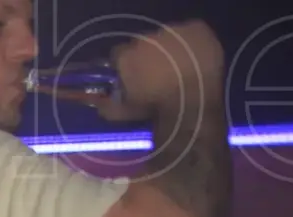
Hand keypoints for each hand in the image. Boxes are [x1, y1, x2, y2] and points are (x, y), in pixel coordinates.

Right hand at [96, 19, 225, 122]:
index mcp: (126, 57)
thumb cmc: (156, 106)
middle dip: (147, 56)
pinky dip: (190, 42)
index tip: (132, 74)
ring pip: (166, 37)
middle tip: (156, 73)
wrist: (193, 98)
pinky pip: (189, 32)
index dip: (125, 64)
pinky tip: (195, 57)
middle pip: (142, 44)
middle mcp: (145, 39)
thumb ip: (109, 107)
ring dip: (169, 49)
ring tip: (178, 66)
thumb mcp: (127, 112)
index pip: (118, 54)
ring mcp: (171, 32)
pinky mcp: (194, 28)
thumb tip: (98, 105)